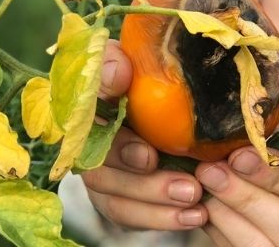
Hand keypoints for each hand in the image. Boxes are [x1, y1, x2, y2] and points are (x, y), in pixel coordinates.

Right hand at [81, 40, 208, 230]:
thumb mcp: (135, 59)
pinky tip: (194, 216)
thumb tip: (117, 72)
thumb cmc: (145, 74)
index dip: (116, 145)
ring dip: (156, 204)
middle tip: (188, 187)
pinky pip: (128, 214)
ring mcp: (96, 172)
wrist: (161, 96)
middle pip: (101, 171)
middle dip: (144, 184)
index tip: (149, 156)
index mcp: (84, 104)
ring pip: (115, 198)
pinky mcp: (112, 195)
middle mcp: (81, 142)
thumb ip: (117, 61)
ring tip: (196, 203)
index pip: (85, 120)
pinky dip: (160, 218)